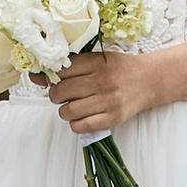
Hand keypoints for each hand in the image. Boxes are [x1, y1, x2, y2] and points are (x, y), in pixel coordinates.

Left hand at [44, 48, 160, 136]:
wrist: (148, 80)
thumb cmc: (119, 69)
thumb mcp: (97, 59)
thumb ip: (71, 66)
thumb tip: (37, 77)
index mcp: (96, 63)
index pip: (61, 71)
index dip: (53, 77)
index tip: (56, 80)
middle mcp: (101, 81)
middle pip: (61, 91)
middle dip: (56, 95)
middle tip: (63, 95)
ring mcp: (108, 101)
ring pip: (68, 111)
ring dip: (65, 111)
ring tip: (73, 106)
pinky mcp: (113, 118)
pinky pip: (81, 126)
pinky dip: (76, 124)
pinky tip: (82, 117)